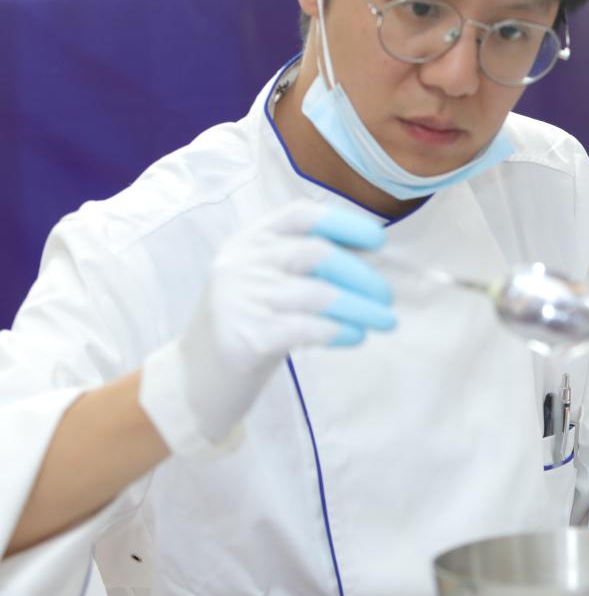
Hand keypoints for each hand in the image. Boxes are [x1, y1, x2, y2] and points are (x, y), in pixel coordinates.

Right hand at [139, 201, 395, 453]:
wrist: (194, 379)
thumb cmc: (248, 325)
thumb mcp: (269, 283)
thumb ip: (307, 265)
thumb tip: (371, 257)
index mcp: (249, 240)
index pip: (300, 216)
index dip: (344, 223)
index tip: (379, 240)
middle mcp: (241, 262)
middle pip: (317, 254)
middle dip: (362, 275)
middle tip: (388, 297)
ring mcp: (239, 298)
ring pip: (318, 295)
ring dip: (362, 308)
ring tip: (387, 322)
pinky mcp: (244, 336)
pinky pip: (306, 328)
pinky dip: (340, 330)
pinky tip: (357, 336)